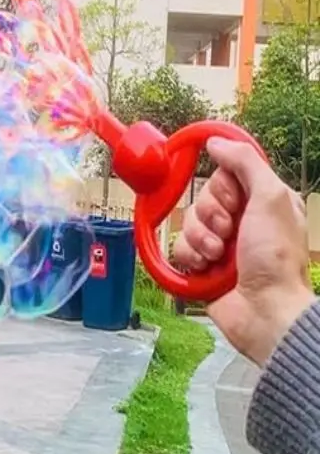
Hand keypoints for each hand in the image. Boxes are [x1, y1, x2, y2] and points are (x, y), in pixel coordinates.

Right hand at [173, 138, 314, 366]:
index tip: (235, 200)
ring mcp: (220, 244)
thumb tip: (216, 141)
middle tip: (229, 232)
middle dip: (211, 215)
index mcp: (261, 202)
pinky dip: (190, 257)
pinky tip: (208, 268)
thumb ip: (245, 163)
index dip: (222, 187)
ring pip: (187, 221)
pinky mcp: (202, 265)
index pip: (223, 175)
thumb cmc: (276, 260)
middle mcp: (241, 220)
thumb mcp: (270, 199)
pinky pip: (178, 247)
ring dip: (200, 239)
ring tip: (219, 256)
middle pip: (202, 197)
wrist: (265, 312)